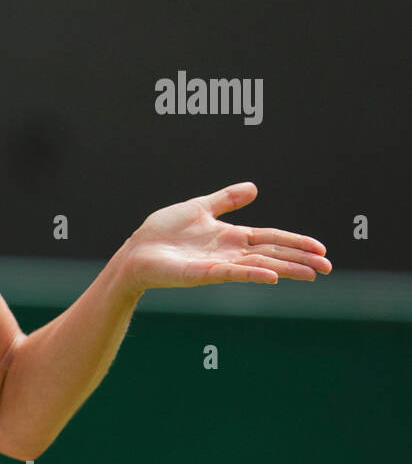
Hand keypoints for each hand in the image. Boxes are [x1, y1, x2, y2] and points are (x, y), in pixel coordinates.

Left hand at [121, 182, 331, 293]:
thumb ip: (226, 200)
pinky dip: (253, 273)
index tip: (320, 248)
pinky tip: (273, 276)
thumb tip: (254, 187)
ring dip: (286, 268)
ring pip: (259, 265)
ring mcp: (218, 264)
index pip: (270, 238)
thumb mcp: (199, 208)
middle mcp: (229, 252)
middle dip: (300, 259)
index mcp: (230, 237)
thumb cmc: (162, 232)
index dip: (295, 242)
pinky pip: (232, 273)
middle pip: (272, 254)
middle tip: (328, 267)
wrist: (136, 251)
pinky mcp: (202, 274)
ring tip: (312, 273)